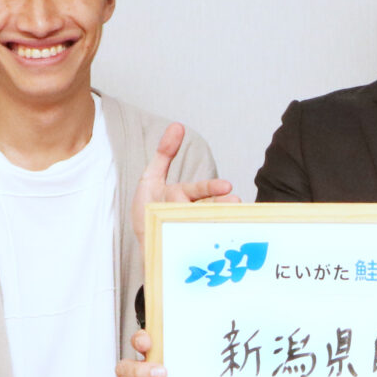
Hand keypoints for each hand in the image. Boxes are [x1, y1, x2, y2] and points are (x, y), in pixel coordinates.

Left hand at [130, 122, 234, 241]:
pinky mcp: (189, 250)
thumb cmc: (148, 211)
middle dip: (224, 207)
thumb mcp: (151, 179)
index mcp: (186, 197)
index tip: (227, 186)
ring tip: (230, 225)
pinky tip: (213, 247)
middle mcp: (191, 213)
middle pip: (211, 209)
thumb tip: (178, 126)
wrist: (140, 243)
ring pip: (208, 226)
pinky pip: (199, 247)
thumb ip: (164, 154)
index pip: (201, 190)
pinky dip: (206, 246)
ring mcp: (191, 231)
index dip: (212, 187)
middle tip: (236, 204)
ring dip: (220, 225)